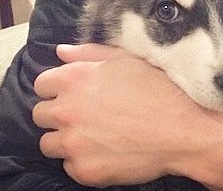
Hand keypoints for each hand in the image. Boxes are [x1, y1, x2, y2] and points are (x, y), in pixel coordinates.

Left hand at [33, 43, 222, 189]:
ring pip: (50, 143)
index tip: (71, 92)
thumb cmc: (157, 87)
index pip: (42, 84)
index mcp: (75, 79)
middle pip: (40, 114)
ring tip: (93, 134)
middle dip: (57, 113)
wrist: (182, 127)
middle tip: (83, 114)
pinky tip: (106, 149)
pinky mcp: (84, 170)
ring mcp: (73, 143)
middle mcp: (67, 110)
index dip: (56, 87)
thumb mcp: (124, 59)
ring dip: (65, 138)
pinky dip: (83, 159)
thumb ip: (88, 54)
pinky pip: (70, 165)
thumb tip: (61, 53)